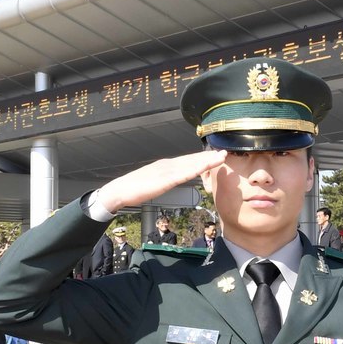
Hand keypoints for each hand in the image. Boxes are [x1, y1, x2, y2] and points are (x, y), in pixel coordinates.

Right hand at [94, 151, 227, 214]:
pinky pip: (184, 174)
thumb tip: (171, 180)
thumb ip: (164, 180)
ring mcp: (166, 170)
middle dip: (208, 156)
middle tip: (224, 152)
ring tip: (221, 156)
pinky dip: (196, 168)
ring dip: (207, 160)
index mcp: (165, 166)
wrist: (119, 191)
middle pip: (192, 160)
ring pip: (191, 164)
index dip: (202, 158)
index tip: (215, 156)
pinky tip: (205, 166)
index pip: (187, 161)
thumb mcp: (154, 183)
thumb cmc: (133, 189)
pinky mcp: (164, 179)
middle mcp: (167, 165)